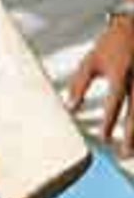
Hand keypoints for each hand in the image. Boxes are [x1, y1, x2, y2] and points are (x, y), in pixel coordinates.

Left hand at [68, 15, 133, 155]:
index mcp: (119, 72)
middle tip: (123, 154)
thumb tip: (70, 108)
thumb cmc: (111, 44)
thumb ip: (79, 84)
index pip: (115, 101)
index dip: (109, 121)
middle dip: (130, 136)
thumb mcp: (91, 61)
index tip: (104, 138)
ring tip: (132, 151)